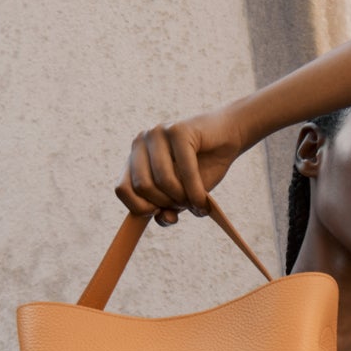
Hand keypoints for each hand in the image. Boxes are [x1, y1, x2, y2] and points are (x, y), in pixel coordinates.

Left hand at [115, 106, 249, 227]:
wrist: (228, 137)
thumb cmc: (204, 165)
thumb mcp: (183, 192)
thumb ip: (169, 206)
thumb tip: (163, 219)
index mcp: (135, 158)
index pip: (122, 189)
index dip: (140, 208)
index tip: (161, 212)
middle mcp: (140, 143)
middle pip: (143, 187)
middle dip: (167, 203)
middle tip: (186, 205)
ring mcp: (158, 134)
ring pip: (163, 180)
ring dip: (183, 199)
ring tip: (198, 202)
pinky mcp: (178, 130)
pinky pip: (185, 171)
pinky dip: (196, 192)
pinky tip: (204, 201)